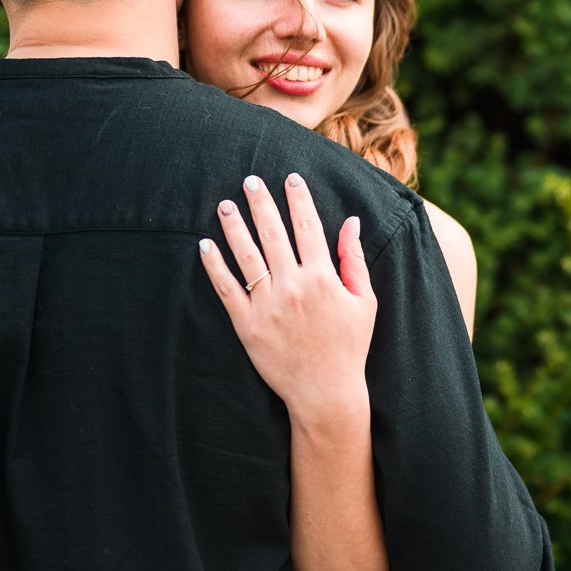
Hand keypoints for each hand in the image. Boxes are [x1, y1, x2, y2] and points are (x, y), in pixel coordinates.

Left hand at [197, 173, 375, 425]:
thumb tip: (351, 221)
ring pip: (246, 256)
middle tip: (250, 180)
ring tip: (225, 204)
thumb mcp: (364, 301)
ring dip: (234, 226)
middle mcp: (293, 286)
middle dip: (261, 203)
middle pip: (273, 234)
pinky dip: (214, 266)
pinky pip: (226, 289)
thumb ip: (354, 259)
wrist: (325, 391)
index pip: (308, 227)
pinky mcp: (247, 325)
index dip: (298, 199)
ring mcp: (267, 305)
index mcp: (322, 277)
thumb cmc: (349, 346)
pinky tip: (205, 245)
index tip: (290, 178)